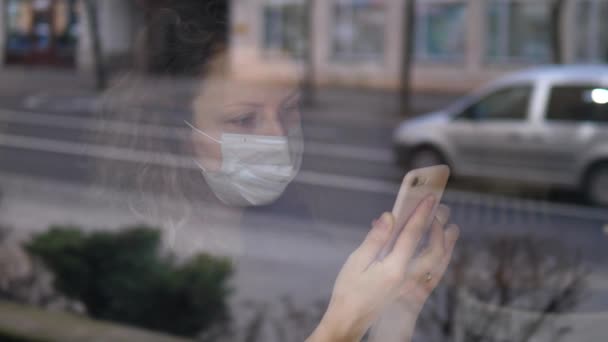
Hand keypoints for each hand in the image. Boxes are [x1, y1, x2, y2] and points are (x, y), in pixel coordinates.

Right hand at [307, 196, 458, 341]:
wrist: (350, 319)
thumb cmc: (349, 290)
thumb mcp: (356, 261)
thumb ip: (375, 238)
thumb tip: (389, 217)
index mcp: (394, 269)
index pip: (412, 235)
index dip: (422, 213)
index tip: (429, 197)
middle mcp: (408, 278)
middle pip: (434, 249)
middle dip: (440, 227)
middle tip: (440, 210)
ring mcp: (412, 285)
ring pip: (439, 263)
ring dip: (446, 243)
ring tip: (451, 227)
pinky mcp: (412, 291)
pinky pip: (435, 272)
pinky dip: (441, 258)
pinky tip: (439, 249)